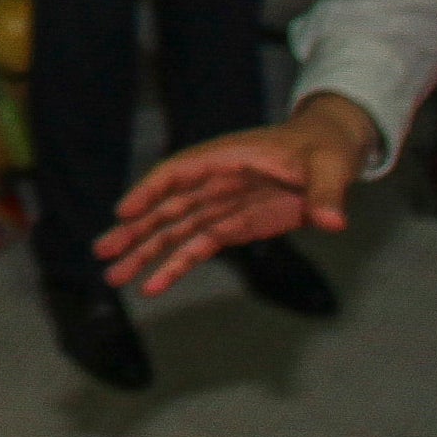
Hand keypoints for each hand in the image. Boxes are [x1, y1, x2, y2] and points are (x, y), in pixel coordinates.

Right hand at [98, 94, 367, 294]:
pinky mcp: (232, 226)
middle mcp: (215, 182)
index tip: (125, 212)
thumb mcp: (331, 166)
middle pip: (167, 207)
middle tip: (104, 254)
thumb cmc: (326, 149)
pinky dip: (175, 266)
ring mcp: (221, 205)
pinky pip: (197, 247)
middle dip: (135, 231)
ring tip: (115, 277)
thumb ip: (327, 193)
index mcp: (229, 158)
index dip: (151, 190)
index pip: (180, 171)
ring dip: (145, 253)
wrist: (332, 153)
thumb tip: (332, 221)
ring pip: (174, 231)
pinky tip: (153, 287)